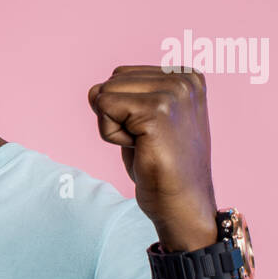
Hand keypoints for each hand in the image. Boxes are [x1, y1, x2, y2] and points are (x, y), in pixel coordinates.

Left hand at [88, 66, 217, 249]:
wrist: (182, 203)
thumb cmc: (161, 166)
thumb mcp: (144, 120)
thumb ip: (124, 97)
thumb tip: (92, 90)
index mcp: (185, 76)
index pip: (121, 75)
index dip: (123, 109)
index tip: (150, 133)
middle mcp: (183, 79)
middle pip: (111, 82)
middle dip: (115, 116)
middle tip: (146, 142)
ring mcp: (172, 92)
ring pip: (104, 94)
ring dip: (113, 126)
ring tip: (145, 145)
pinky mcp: (157, 110)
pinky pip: (104, 109)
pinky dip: (112, 135)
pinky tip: (140, 149)